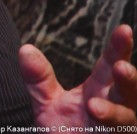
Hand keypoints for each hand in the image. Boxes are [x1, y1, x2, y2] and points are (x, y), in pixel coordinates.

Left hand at [20, 24, 136, 126]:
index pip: (110, 65)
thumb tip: (25, 49)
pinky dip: (113, 131)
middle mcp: (114, 108)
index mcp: (99, 91)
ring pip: (128, 119)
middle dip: (129, 79)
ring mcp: (119, 130)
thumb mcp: (46, 104)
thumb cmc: (61, 132)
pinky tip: (99, 126)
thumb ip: (38, 79)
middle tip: (121, 66)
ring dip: (115, 112)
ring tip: (94, 107)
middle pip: (130, 91)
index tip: (124, 29)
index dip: (118, 48)